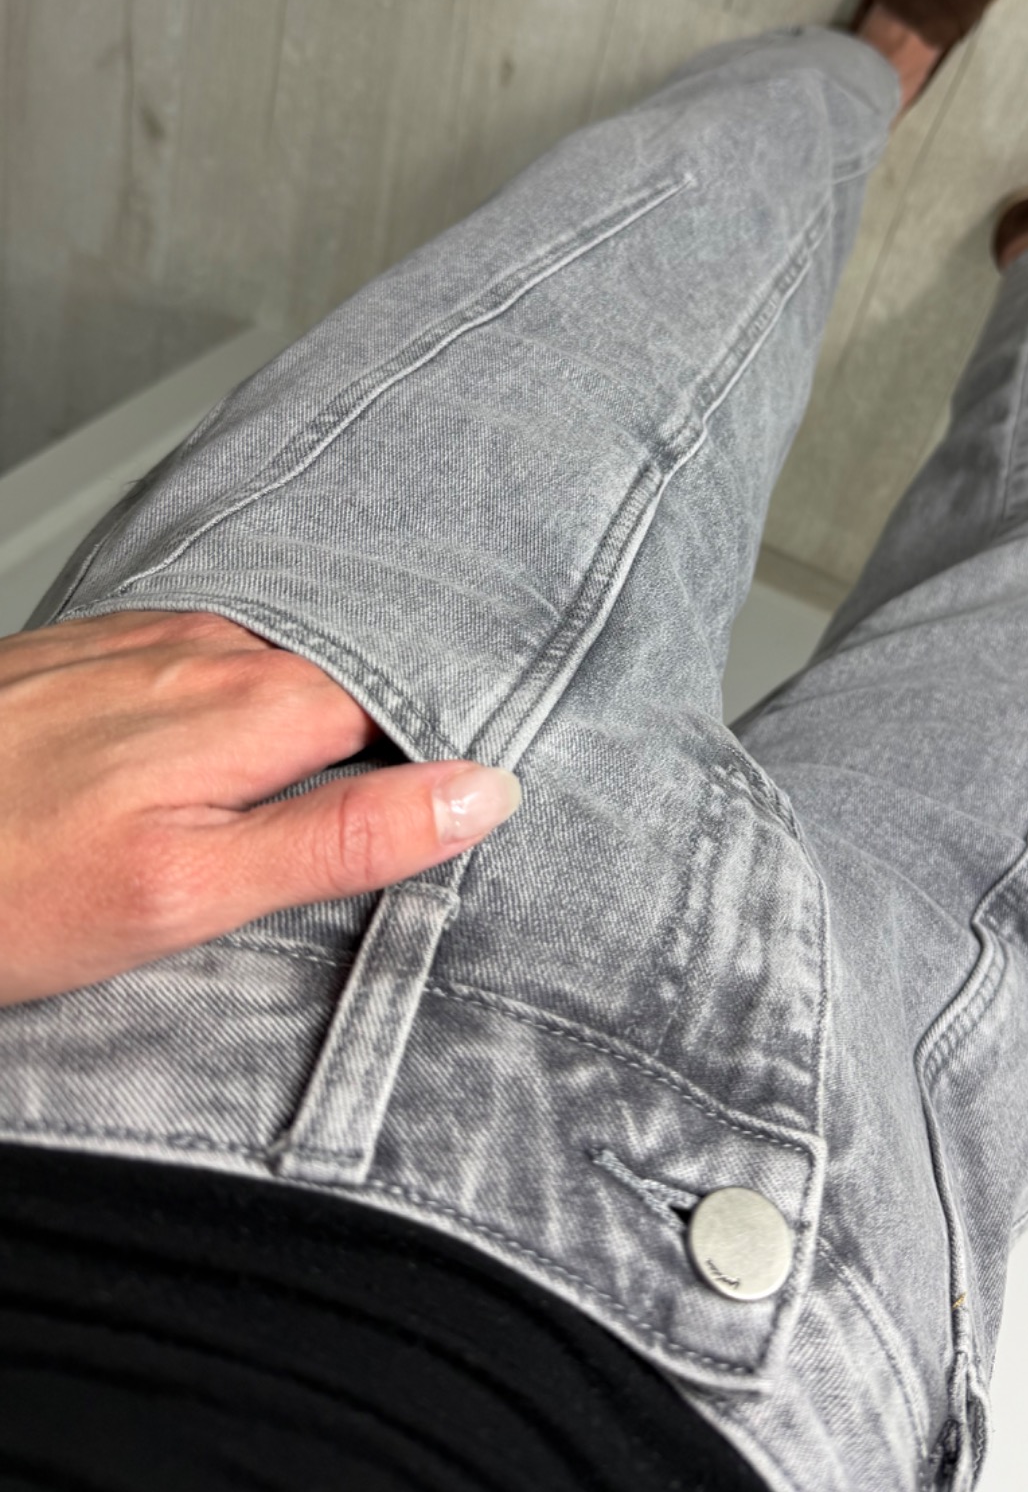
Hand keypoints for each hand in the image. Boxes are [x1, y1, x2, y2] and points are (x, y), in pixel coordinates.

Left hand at [0, 610, 519, 1005]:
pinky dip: (247, 692)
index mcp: (257, 702)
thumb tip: (476, 795)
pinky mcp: (105, 646)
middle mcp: (214, 647)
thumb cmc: (4, 887)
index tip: (472, 791)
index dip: (449, 738)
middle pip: (354, 670)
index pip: (413, 695)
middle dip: (389, 719)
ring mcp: (154, 636)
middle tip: (385, 800)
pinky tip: (230, 743)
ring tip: (314, 778)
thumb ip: (342, 837)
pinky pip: (217, 650)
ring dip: (320, 705)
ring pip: (286, 656)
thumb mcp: (190, 895)